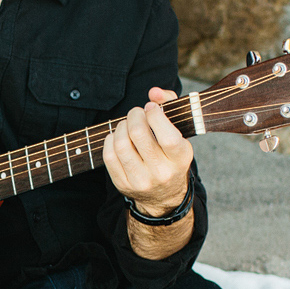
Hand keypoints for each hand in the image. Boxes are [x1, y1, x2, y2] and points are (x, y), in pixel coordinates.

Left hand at [102, 87, 192, 213]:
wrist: (164, 196)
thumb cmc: (171, 155)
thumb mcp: (179, 133)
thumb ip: (169, 105)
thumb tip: (153, 92)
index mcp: (180, 159)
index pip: (166, 135)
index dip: (155, 115)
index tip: (151, 108)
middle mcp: (161, 172)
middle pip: (139, 134)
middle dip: (134, 115)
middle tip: (136, 113)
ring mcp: (140, 180)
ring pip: (121, 144)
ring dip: (121, 126)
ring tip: (127, 125)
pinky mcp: (123, 185)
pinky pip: (109, 156)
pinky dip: (111, 140)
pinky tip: (118, 137)